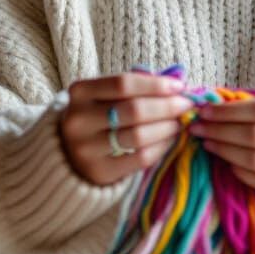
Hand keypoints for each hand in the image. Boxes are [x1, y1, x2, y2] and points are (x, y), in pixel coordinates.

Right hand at [57, 71, 191, 185]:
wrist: (68, 153)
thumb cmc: (97, 115)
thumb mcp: (104, 95)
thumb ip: (135, 86)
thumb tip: (176, 82)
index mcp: (80, 92)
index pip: (123, 83)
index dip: (156, 84)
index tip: (179, 86)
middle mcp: (79, 120)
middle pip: (134, 110)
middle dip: (167, 106)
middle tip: (186, 105)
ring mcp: (86, 148)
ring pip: (138, 136)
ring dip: (167, 127)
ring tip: (180, 122)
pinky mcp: (99, 171)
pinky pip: (140, 158)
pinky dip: (161, 146)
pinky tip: (170, 139)